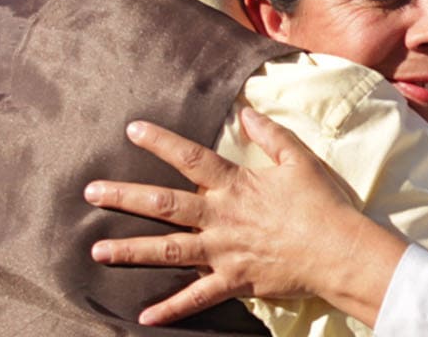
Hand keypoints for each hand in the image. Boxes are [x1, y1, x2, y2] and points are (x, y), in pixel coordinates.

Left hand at [84, 108, 402, 325]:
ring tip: (97, 249)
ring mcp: (223, 250)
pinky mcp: (233, 280)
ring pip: (168, 250)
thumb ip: (269, 135)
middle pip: (164, 204)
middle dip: (124, 197)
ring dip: (130, 250)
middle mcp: (221, 216)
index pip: (190, 158)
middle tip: (90, 193)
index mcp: (235, 185)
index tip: (131, 129)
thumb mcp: (298, 159)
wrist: (337, 250)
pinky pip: (197, 297)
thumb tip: (245, 112)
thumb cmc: (321, 203)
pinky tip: (144, 315)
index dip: (159, 142)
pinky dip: (172, 308)